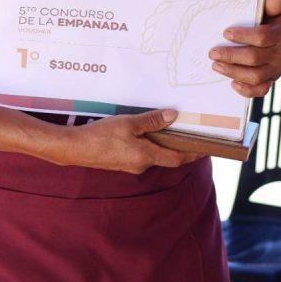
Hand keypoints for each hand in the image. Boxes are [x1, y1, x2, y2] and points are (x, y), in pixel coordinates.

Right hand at [54, 109, 200, 173]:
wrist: (74, 149)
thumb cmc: (101, 136)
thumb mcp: (129, 123)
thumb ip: (152, 120)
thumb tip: (173, 116)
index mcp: (147, 157)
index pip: (178, 159)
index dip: (194, 154)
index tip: (206, 149)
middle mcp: (141, 165)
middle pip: (167, 157)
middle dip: (180, 147)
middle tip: (191, 134)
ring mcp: (130, 165)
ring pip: (153, 155)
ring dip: (163, 144)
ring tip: (172, 129)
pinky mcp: (121, 162)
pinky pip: (141, 154)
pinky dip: (150, 145)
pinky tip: (148, 133)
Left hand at [210, 0, 280, 97]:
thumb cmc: (276, 21)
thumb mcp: (276, 9)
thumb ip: (273, 3)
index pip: (262, 37)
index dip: (243, 36)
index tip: (225, 33)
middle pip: (254, 58)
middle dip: (231, 55)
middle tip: (212, 52)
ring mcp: (278, 69)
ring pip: (255, 76)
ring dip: (233, 71)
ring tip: (216, 65)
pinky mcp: (273, 79)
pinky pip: (261, 90)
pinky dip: (246, 90)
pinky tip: (232, 82)